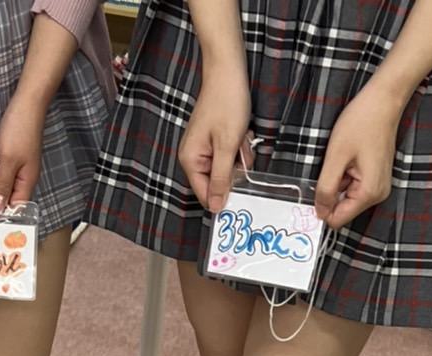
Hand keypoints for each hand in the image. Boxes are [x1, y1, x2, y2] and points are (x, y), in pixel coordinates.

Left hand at [0, 95, 45, 210]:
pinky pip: (1, 170)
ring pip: (1, 182)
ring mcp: (19, 169)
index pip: (15, 208)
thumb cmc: (21, 129)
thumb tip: (0, 208)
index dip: (0, 210)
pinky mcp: (13, 159)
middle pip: (5, 196)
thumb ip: (3, 186)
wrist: (26, 105)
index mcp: (27, 182)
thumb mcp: (8, 160)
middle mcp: (25, 178)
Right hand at [179, 65, 251, 214]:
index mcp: (190, 161)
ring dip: (239, 157)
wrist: (227, 72)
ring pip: (227, 170)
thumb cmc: (226, 103)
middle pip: (218, 183)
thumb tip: (216, 208)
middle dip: (235, 169)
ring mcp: (203, 149)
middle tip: (240, 148)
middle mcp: (193, 158)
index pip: (206, 195)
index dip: (225, 195)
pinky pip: (229, 156)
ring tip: (240, 136)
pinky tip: (240, 132)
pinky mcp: (213, 142)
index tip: (241, 186)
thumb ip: (221, 179)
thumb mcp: (227, 145)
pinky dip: (238, 147)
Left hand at [314, 84, 400, 229]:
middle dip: (331, 193)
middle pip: (342, 210)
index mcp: (369, 193)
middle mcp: (377, 195)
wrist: (383, 101)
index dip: (322, 208)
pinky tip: (348, 157)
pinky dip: (345, 176)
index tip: (316, 189)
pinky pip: (353, 187)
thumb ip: (326, 188)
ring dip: (338, 182)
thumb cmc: (362, 122)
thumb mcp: (336, 156)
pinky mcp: (376, 178)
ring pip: (346, 198)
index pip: (337, 220)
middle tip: (332, 166)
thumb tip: (319, 212)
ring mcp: (378, 187)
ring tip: (343, 158)